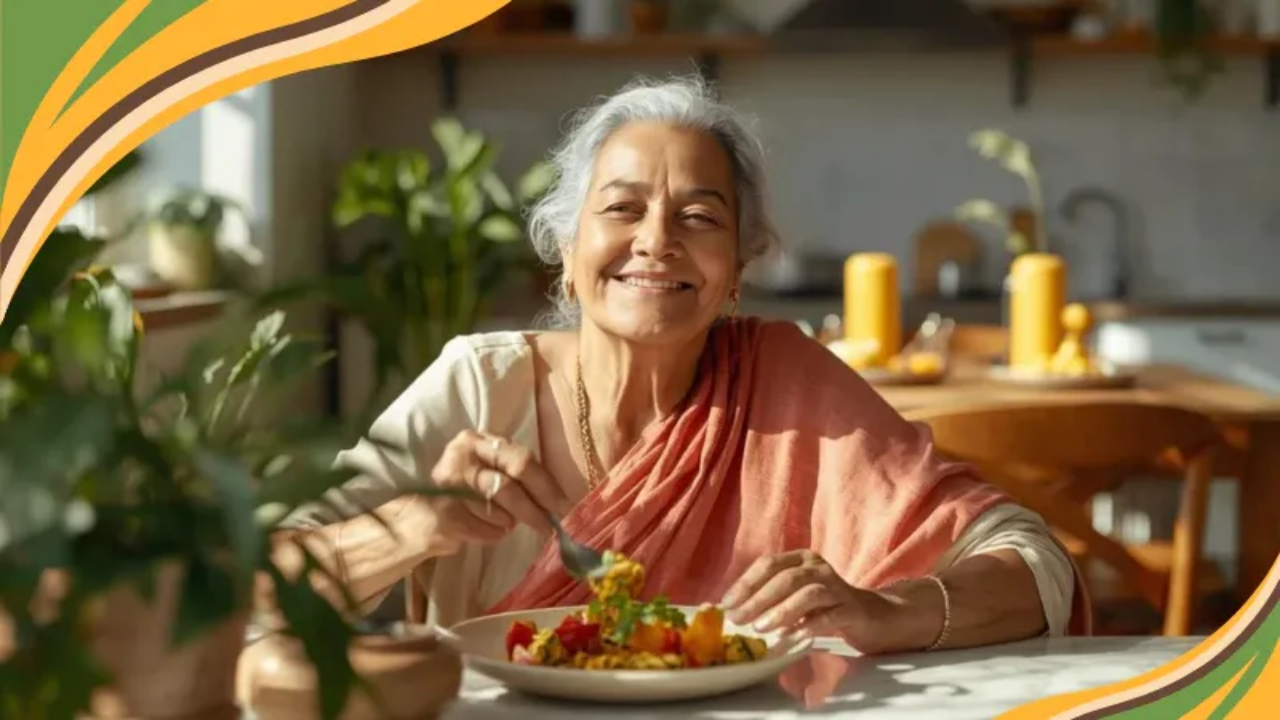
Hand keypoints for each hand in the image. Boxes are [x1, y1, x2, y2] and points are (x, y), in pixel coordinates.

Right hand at [427, 430, 571, 543]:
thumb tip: (556, 497)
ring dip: (510, 522)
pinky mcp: (446, 516)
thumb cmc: (457, 494)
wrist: (411, 519)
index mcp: (475, 441)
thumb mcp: (482, 471)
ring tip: (504, 523)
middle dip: (536, 506)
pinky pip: (489, 531)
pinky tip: (484, 530)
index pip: (521, 458)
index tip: (563, 503)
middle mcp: (461, 457)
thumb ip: (511, 472)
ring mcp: (451, 486)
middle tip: (551, 524)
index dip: (545, 483)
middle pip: (512, 482)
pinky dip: (493, 535)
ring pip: (503, 511)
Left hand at [721, 550, 938, 654]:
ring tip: (761, 628)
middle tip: (738, 619)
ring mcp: (837, 587)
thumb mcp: (795, 596)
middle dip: (758, 598)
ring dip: (781, 610)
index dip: (746, 583)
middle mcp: (819, 568)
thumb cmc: (825, 607)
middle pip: (786, 577)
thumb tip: (733, 611)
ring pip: (808, 593)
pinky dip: (808, 625)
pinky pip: (829, 616)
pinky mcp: (852, 610)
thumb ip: (770, 598)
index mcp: (801, 559)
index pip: (769, 564)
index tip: (727, 604)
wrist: (872, 616)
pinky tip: (793, 636)